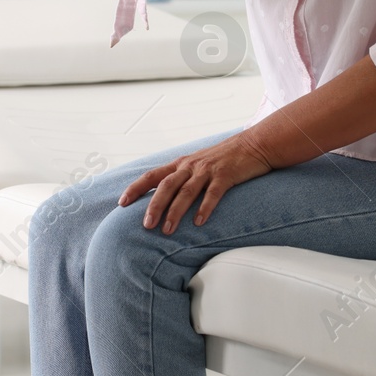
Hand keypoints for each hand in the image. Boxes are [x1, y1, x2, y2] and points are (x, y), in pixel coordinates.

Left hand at [118, 133, 272, 233]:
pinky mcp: (226, 175)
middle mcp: (190, 166)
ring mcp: (208, 170)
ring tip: (167, 230)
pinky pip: (213, 193)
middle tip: (146, 225)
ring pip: (186, 191)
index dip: (136, 188)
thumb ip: (182, 178)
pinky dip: (205, 208)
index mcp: (181, 164)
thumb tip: (164, 198)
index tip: (121, 203)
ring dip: (175, 211)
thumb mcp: (197, 165)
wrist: (253, 145)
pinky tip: (199, 222)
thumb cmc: (223, 159)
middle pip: (166, 185)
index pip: (152, 175)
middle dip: (154, 205)